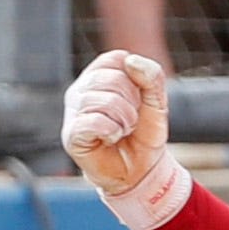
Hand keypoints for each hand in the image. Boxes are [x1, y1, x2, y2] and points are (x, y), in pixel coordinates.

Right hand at [62, 50, 173, 198]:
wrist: (140, 170)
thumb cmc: (143, 133)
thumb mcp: (157, 100)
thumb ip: (152, 76)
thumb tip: (131, 61)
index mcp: (99, 74)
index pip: (118, 59)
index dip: (137, 81)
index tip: (137, 101)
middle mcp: (81, 88)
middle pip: (112, 79)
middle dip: (132, 104)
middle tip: (131, 122)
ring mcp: (73, 111)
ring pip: (104, 101)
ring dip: (125, 120)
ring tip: (123, 131)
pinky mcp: (71, 134)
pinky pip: (94, 122)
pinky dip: (112, 131)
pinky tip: (111, 138)